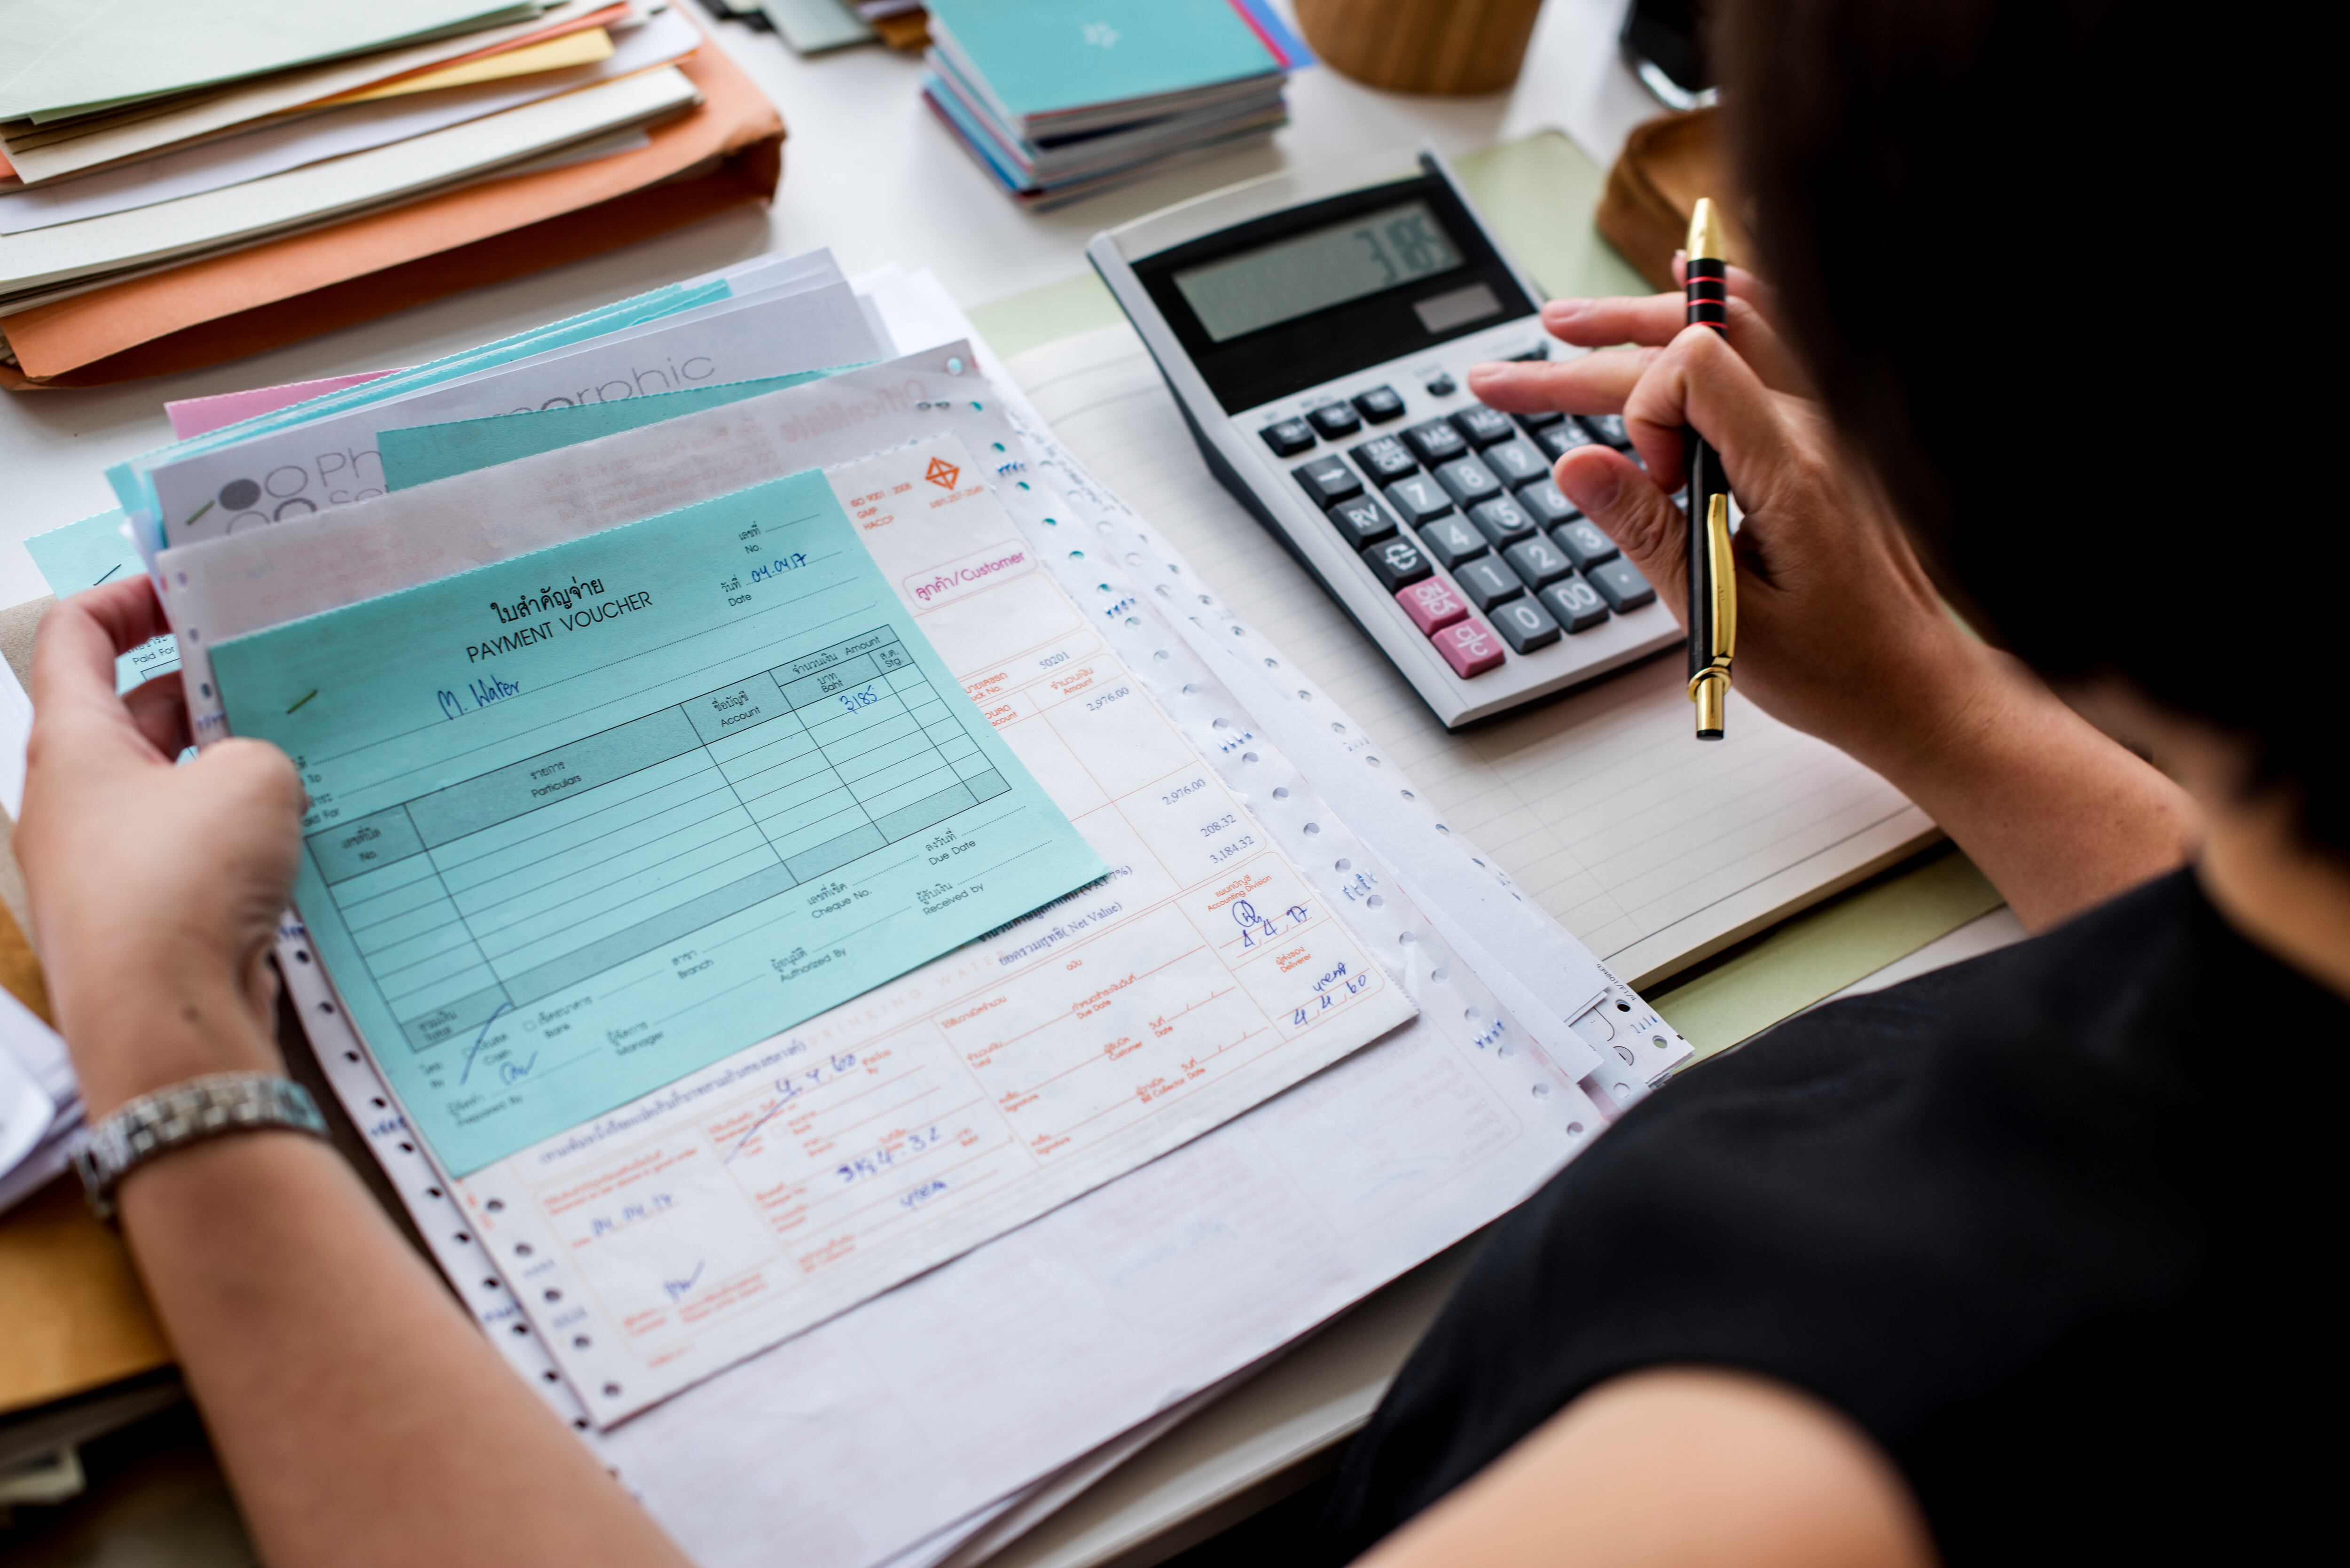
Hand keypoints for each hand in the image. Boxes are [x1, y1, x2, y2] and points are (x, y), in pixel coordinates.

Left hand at [16, 578, 305, 1116]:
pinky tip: (296, 834)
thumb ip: (259, 751)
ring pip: (169, 786)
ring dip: (229, 766)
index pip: (75, 635)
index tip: (191, 588)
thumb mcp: (253, 778)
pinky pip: (191, 852)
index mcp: (71, 745)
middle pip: (131, 713)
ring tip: (305, 753)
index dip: (130, 596)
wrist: (168, 1029)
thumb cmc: (184, 888)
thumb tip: (256, 776)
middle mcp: (73, 802)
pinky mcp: (144, 919)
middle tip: (276, 671)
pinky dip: (236, 833)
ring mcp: (105, 865)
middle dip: (203, 688)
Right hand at [1467, 268, 1980, 767]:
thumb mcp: (1725, 617)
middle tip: (1502, 380)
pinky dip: (1719, 309)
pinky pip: (1771, 341)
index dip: (1641, 413)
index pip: (1694, 369)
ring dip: (1639, 324)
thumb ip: (1649, 533)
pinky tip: (1685, 280)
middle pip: (1692, 343)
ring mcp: (1825, 423)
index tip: (1646, 485)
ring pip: (1728, 328)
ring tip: (1563, 326)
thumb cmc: (1835, 667)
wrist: (1918, 684)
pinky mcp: (1822, 437)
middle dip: (1588, 357)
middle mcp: (1816, 427)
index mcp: (1793, 469)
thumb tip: (1575, 465)